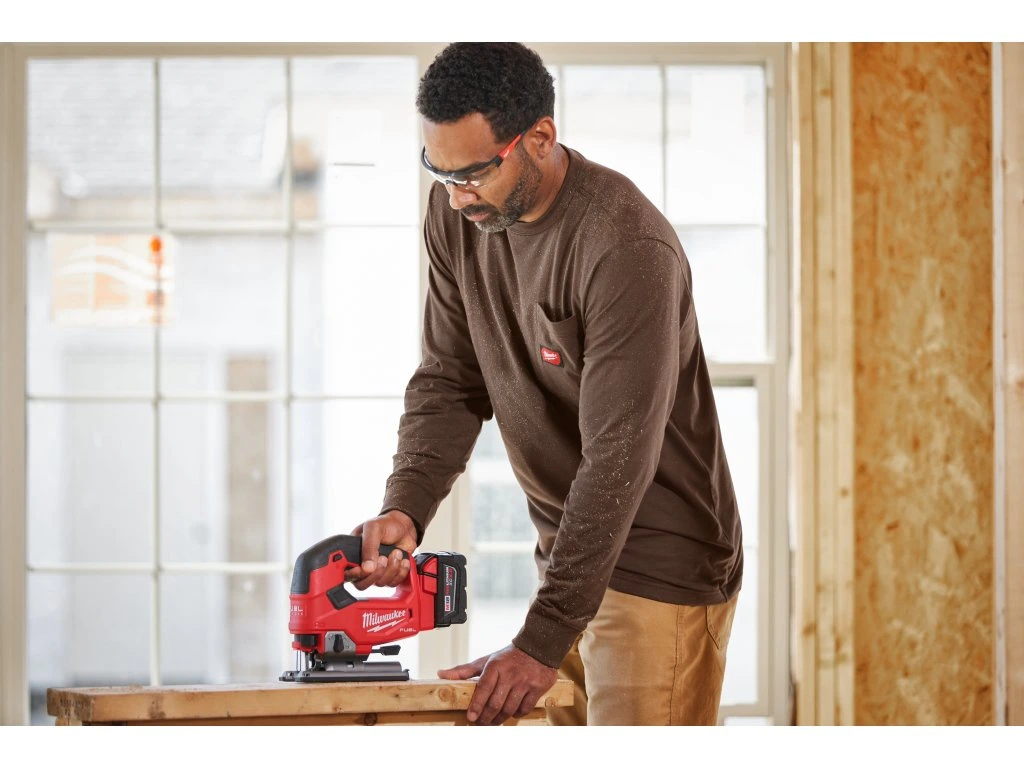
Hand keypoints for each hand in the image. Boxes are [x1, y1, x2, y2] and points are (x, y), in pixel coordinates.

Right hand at [345, 510, 417, 589]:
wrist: (404, 526)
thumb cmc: (386, 524)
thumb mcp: (373, 528)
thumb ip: (368, 546)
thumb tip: (367, 567)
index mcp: (353, 554)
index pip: (347, 574)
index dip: (356, 575)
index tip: (367, 568)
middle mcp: (363, 565)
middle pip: (362, 584)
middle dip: (377, 573)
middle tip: (384, 558)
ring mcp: (376, 571)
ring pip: (380, 583)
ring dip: (392, 569)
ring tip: (396, 553)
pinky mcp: (390, 574)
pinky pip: (393, 583)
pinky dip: (401, 572)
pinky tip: (402, 560)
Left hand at [438, 645, 557, 725]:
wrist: (538, 647)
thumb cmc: (508, 656)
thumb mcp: (486, 660)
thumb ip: (464, 670)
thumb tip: (441, 674)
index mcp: (495, 666)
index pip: (483, 689)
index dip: (476, 706)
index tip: (471, 718)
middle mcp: (510, 674)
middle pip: (496, 703)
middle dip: (486, 718)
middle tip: (480, 724)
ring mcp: (524, 682)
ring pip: (509, 708)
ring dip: (499, 719)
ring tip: (493, 722)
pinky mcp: (537, 688)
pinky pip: (524, 708)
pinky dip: (516, 714)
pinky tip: (511, 713)